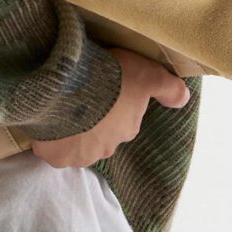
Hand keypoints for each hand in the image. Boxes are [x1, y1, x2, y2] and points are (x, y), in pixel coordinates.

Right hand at [28, 50, 191, 168]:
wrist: (70, 87)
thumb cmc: (112, 79)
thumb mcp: (149, 75)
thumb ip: (169, 88)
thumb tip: (184, 100)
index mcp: (128, 129)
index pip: (122, 120)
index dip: (112, 102)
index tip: (101, 86)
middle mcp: (108, 149)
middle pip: (100, 134)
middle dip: (92, 119)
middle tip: (80, 95)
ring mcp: (81, 155)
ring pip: (77, 143)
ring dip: (71, 129)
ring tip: (61, 106)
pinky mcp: (56, 156)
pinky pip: (53, 148)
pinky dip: (50, 138)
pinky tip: (47, 120)